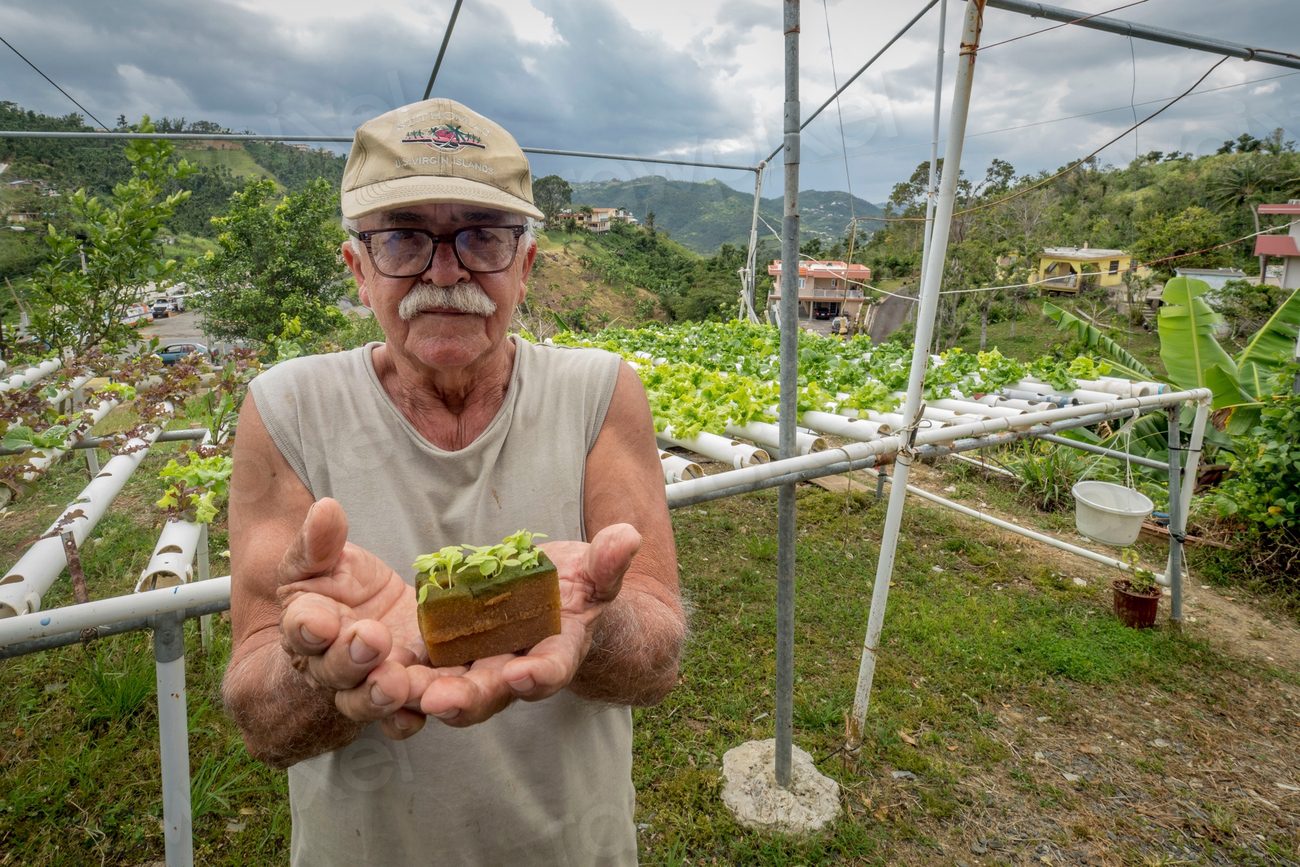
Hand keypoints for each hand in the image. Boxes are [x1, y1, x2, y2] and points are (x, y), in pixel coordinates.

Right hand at [276, 498, 427, 739]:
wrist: (368, 614)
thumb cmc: (338, 585)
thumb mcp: (325, 559)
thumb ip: (321, 542)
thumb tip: (326, 509)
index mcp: (308, 627)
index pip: (302, 629)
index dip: (308, 627)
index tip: (318, 619)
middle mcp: (334, 666)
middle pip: (337, 672)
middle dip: (352, 659)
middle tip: (371, 641)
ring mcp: (372, 684)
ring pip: (373, 699)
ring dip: (386, 695)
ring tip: (399, 683)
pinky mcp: (411, 693)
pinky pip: (410, 714)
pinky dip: (419, 714)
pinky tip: (438, 705)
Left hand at [406, 522, 640, 725]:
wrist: (554, 599)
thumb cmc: (580, 588)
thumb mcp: (596, 573)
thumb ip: (608, 561)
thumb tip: (629, 536)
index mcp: (555, 654)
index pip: (551, 669)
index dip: (541, 674)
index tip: (526, 673)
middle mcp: (513, 670)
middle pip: (490, 691)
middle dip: (467, 697)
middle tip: (441, 700)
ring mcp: (476, 665)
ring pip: (447, 686)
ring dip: (422, 691)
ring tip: (394, 689)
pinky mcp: (444, 652)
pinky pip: (419, 668)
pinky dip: (399, 672)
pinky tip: (372, 670)